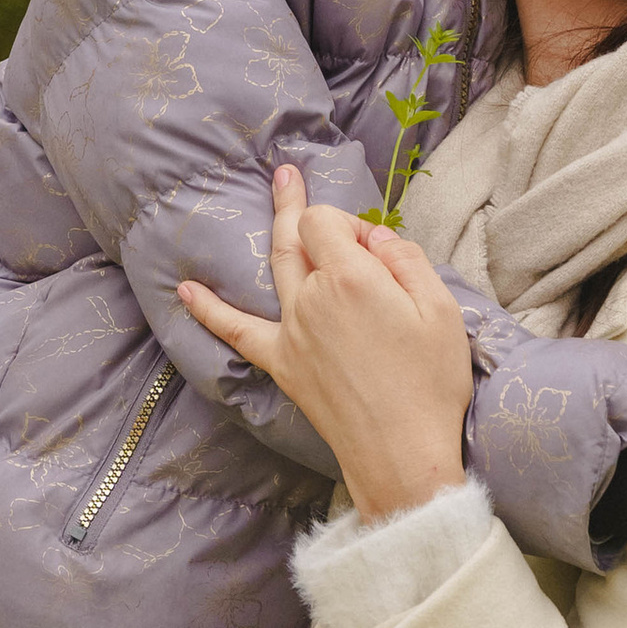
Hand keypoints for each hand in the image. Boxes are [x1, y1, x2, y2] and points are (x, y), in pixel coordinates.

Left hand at [179, 166, 474, 520]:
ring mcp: (291, 332)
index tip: (379, 248)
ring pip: (276, 268)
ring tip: (271, 195)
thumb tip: (376, 238)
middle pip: (297, 236)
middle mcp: (312, 299)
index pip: (331, 223)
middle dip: (294, 202)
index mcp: (352, 279)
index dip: (352, 223)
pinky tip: (184, 291)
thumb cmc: (431, 383)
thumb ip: (407, 259)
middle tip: (287, 173)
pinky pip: (236, 332)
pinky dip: (208, 310)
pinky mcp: (282, 364)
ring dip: (273, 229)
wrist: (402, 454)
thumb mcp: (441, 309)